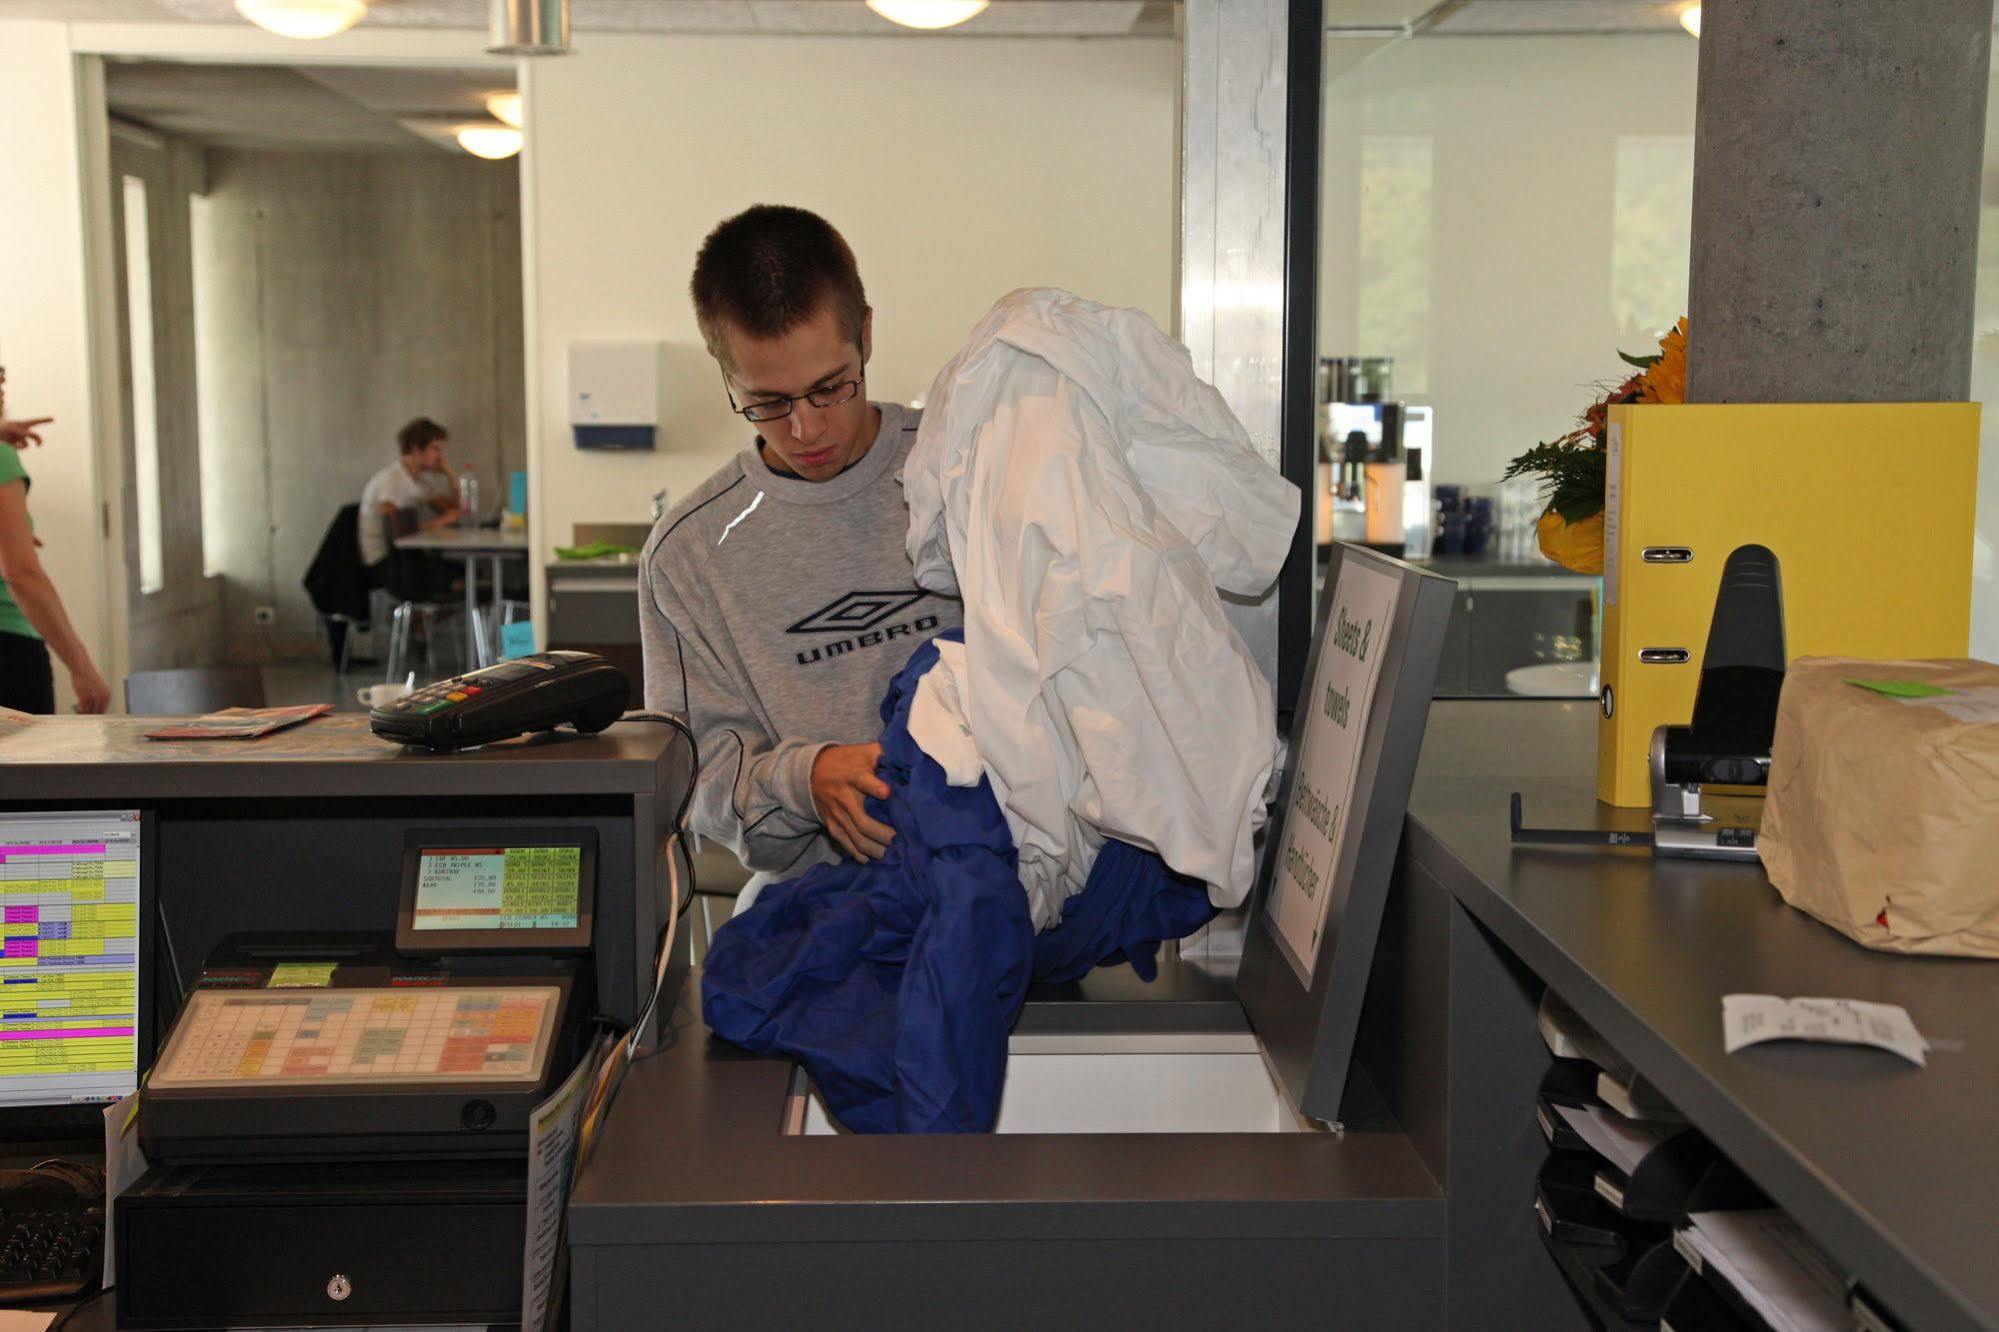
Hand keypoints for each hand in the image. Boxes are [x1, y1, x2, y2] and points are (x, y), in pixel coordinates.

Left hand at [0, 418, 51, 448]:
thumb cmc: (2, 428)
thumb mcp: (13, 429)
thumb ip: (24, 432)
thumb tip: (32, 436)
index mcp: (22, 424)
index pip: (36, 422)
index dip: (45, 420)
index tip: (53, 418)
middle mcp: (22, 431)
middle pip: (35, 436)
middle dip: (38, 441)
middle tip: (38, 445)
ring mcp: (18, 437)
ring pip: (27, 444)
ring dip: (23, 446)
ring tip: (15, 444)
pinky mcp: (14, 443)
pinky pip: (20, 448)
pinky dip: (18, 448)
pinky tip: (11, 445)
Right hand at [70, 665, 110, 714]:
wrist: (83, 669)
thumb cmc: (88, 678)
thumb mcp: (97, 689)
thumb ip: (98, 699)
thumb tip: (94, 710)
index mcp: (108, 695)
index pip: (104, 709)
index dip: (98, 714)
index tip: (93, 717)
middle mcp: (103, 697)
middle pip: (98, 712)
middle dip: (91, 715)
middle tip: (86, 716)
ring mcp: (94, 698)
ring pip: (90, 712)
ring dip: (85, 713)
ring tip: (80, 713)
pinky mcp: (85, 698)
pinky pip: (83, 709)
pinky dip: (80, 711)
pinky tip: (78, 710)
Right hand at [811, 742, 893, 860]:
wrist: (811, 773)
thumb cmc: (845, 761)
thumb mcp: (863, 751)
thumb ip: (883, 753)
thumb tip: (908, 755)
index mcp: (854, 775)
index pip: (863, 781)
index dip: (875, 787)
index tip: (887, 793)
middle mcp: (844, 798)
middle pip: (863, 823)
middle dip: (883, 834)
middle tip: (901, 840)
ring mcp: (838, 815)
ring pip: (856, 838)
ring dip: (875, 849)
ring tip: (892, 854)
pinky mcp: (832, 826)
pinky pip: (846, 844)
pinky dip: (859, 855)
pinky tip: (873, 859)